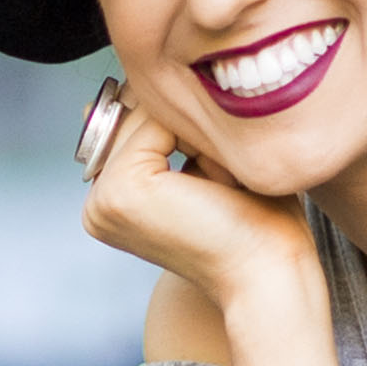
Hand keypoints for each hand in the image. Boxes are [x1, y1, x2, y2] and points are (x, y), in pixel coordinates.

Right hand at [79, 86, 308, 316]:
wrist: (269, 269)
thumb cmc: (253, 220)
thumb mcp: (199, 165)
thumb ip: (159, 130)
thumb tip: (105, 96)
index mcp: (111, 201)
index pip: (132, 124)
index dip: (182, 127)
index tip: (213, 178)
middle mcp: (97, 203)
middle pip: (135, 113)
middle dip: (186, 128)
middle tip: (220, 183)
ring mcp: (102, 198)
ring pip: (146, 113)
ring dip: (195, 133)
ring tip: (219, 184)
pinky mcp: (120, 190)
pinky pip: (156, 122)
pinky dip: (197, 139)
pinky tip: (215, 182)